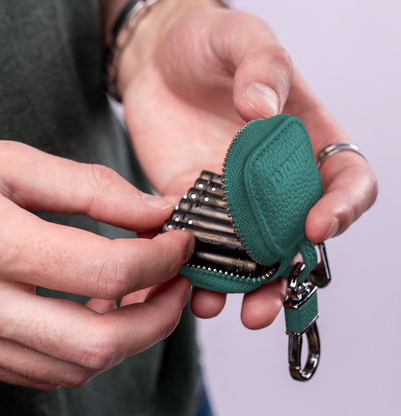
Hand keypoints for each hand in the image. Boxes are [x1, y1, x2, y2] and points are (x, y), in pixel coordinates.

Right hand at [0, 140, 194, 388]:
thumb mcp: (12, 165)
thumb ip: (91, 188)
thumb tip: (156, 210)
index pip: (108, 271)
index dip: (162, 258)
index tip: (183, 240)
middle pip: (101, 341)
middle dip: (161, 314)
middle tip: (181, 280)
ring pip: (80, 365)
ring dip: (135, 334)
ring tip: (152, 292)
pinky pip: (53, 368)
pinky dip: (97, 345)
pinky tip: (106, 309)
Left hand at [118, 1, 377, 328]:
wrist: (158, 61)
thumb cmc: (206, 42)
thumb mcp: (241, 38)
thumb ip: (262, 66)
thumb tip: (263, 109)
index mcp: (304, 141)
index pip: (345, 181)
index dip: (343, 209)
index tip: (317, 226)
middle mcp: (272, 179)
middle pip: (291, 237)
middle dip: (279, 276)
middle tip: (260, 304)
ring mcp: (230, 197)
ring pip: (241, 253)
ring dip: (230, 287)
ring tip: (211, 304)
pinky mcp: (191, 204)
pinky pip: (192, 242)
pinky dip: (184, 267)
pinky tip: (171, 282)